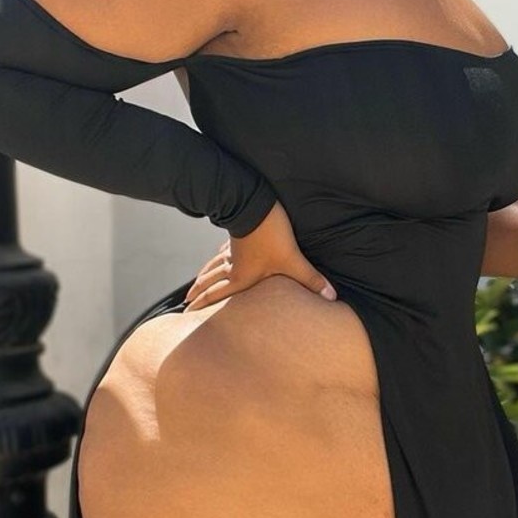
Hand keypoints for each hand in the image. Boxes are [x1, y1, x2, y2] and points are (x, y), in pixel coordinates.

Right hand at [183, 201, 337, 310]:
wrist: (255, 203)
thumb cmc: (271, 236)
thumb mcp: (293, 260)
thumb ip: (310, 280)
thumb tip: (331, 297)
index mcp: (241, 277)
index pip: (217, 296)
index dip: (202, 306)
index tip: (187, 313)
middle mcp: (232, 265)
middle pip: (210, 282)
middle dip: (198, 294)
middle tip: (186, 303)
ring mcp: (232, 250)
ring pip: (213, 266)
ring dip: (203, 276)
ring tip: (196, 283)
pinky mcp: (238, 235)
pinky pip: (223, 250)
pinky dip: (217, 256)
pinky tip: (219, 255)